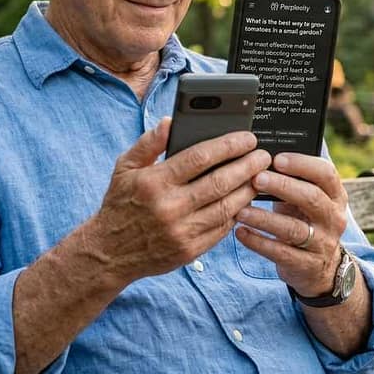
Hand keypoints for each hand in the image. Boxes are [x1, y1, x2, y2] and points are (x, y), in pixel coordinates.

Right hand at [91, 117, 271, 284]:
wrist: (109, 252)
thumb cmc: (120, 203)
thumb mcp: (125, 167)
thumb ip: (148, 143)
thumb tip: (171, 121)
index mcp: (155, 182)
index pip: (200, 157)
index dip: (228, 146)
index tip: (247, 138)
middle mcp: (169, 207)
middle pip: (220, 182)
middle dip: (247, 166)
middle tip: (264, 156)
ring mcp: (181, 231)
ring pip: (226, 207)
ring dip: (248, 190)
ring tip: (259, 177)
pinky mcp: (189, 251)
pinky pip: (221, 230)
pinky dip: (236, 214)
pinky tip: (244, 201)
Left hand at [234, 152, 348, 296]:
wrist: (321, 267)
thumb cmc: (304, 219)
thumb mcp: (306, 199)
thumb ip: (292, 180)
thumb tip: (258, 156)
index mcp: (335, 195)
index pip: (326, 174)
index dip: (302, 164)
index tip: (276, 159)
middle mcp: (333, 218)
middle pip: (311, 198)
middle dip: (282, 186)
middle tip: (256, 178)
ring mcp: (322, 243)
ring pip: (293, 229)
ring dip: (264, 218)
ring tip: (241, 210)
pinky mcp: (307, 265)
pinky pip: (281, 253)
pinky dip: (258, 242)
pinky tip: (240, 232)